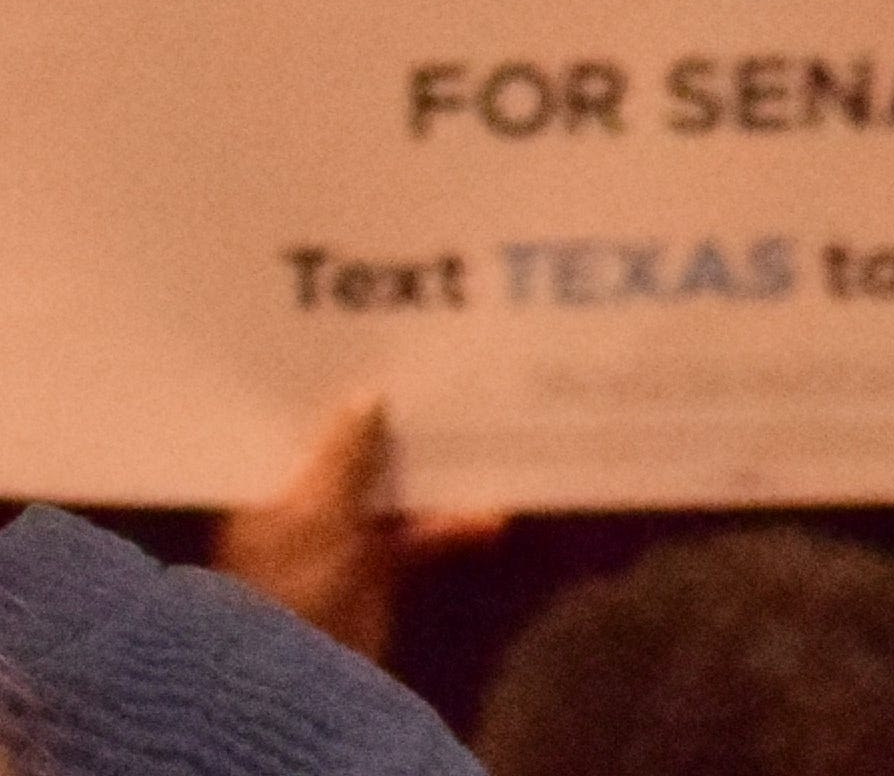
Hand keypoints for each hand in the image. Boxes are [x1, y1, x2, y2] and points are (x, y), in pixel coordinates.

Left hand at [207, 394, 499, 661]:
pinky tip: (491, 518)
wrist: (306, 679)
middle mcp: (295, 512)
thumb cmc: (294, 585)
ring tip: (478, 433)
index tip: (362, 352)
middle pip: (347, 457)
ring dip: (431, 474)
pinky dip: (450, 527)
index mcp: (262, 495)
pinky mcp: (374, 572)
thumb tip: (369, 394)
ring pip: (388, 492)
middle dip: (387, 426)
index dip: (323, 396)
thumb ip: (345, 455)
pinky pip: (416, 537)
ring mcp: (336, 542)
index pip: (291, 434)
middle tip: (430, 375)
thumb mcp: (317, 513)